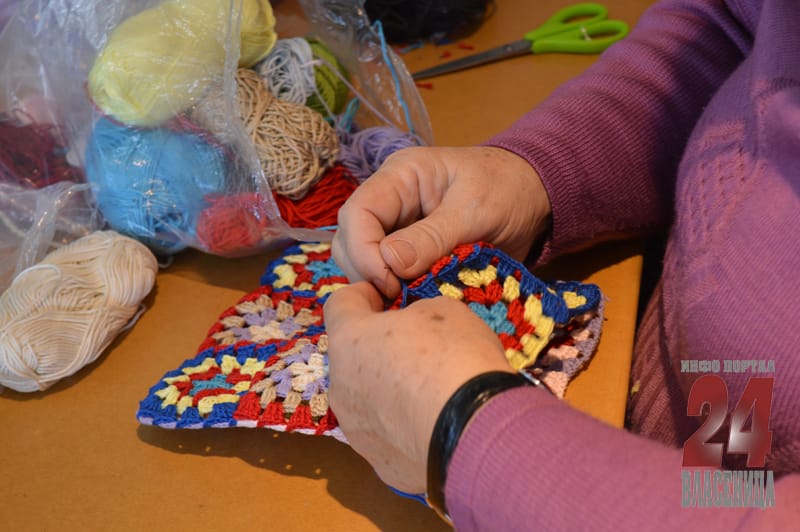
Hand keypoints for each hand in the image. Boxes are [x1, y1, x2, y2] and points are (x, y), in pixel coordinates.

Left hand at [324, 281, 512, 493]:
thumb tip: (412, 328)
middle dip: (377, 349)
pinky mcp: (380, 465)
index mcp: (349, 341)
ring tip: (429, 394)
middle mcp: (341, 387)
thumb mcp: (443, 310)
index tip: (387, 299)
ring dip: (387, 392)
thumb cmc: (455, 358)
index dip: (363, 296)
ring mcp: (356, 431)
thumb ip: (415, 314)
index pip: (339, 305)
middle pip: (351, 358)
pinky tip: (435, 427)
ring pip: (365, 401)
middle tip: (417, 349)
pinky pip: (387, 437)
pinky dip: (404, 429)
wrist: (475, 431)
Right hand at [332, 146, 550, 297]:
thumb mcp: (475, 210)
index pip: (358, 212)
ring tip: (405, 303)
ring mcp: (397, 228)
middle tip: (397, 299)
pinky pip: (388, 274)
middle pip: (351, 239)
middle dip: (366, 271)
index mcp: (401, 176)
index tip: (389, 282)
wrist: (535, 198)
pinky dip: (395, 291)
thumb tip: (390, 263)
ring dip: (377, 285)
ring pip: (363, 260)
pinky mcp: (410, 253)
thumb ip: (433, 236)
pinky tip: (412, 303)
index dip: (364, 250)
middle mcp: (390, 202)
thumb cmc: (508, 189)